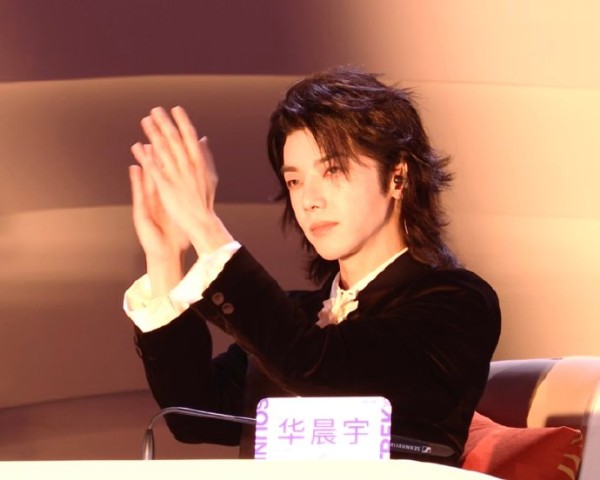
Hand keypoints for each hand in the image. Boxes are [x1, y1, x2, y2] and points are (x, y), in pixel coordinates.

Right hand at [129, 145, 189, 294]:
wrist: (166, 253)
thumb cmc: (175, 235)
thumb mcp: (183, 214)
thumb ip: (187, 198)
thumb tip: (196, 186)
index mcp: (168, 197)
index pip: (170, 175)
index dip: (172, 159)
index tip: (175, 141)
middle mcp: (157, 198)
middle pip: (158, 173)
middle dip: (157, 155)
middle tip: (156, 134)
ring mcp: (148, 204)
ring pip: (147, 179)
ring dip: (145, 162)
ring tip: (142, 144)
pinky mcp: (141, 212)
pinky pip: (140, 194)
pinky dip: (137, 181)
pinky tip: (135, 168)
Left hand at [132, 106, 232, 255]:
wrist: (201, 221)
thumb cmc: (205, 201)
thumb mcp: (210, 176)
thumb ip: (206, 156)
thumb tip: (204, 139)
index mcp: (200, 162)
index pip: (190, 137)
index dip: (182, 122)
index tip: (176, 109)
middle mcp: (188, 166)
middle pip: (174, 139)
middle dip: (165, 123)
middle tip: (155, 110)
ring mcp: (176, 176)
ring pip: (163, 150)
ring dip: (153, 134)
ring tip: (145, 122)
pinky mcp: (165, 186)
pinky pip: (153, 168)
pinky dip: (145, 156)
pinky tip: (137, 146)